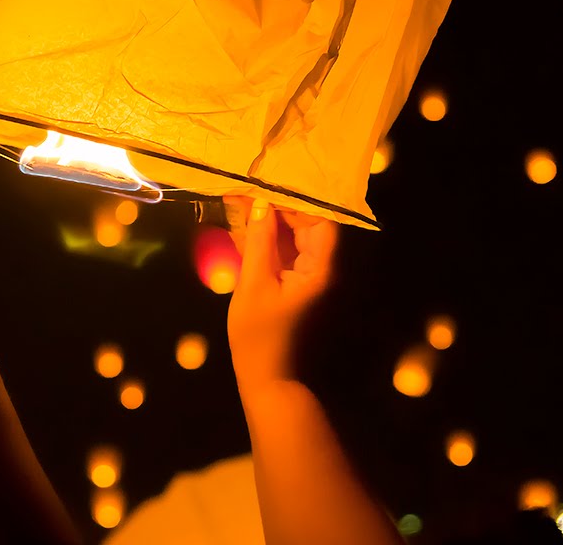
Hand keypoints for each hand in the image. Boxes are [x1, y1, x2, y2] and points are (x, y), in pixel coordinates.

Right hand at [224, 197, 337, 383]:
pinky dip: (266, 238)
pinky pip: (283, 250)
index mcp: (319, 267)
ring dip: (270, 219)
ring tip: (242, 198)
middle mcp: (319, 267)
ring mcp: (306, 275)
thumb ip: (259, 241)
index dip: (298, 200)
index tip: (270, 185)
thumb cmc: (259, 335)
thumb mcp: (254, 283)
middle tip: (250, 187)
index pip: (320, 220)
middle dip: (279, 205)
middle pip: (307, 224)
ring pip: (293, 236)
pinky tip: (244, 224)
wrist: (266, 377)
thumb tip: (260, 204)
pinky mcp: (292, 282)